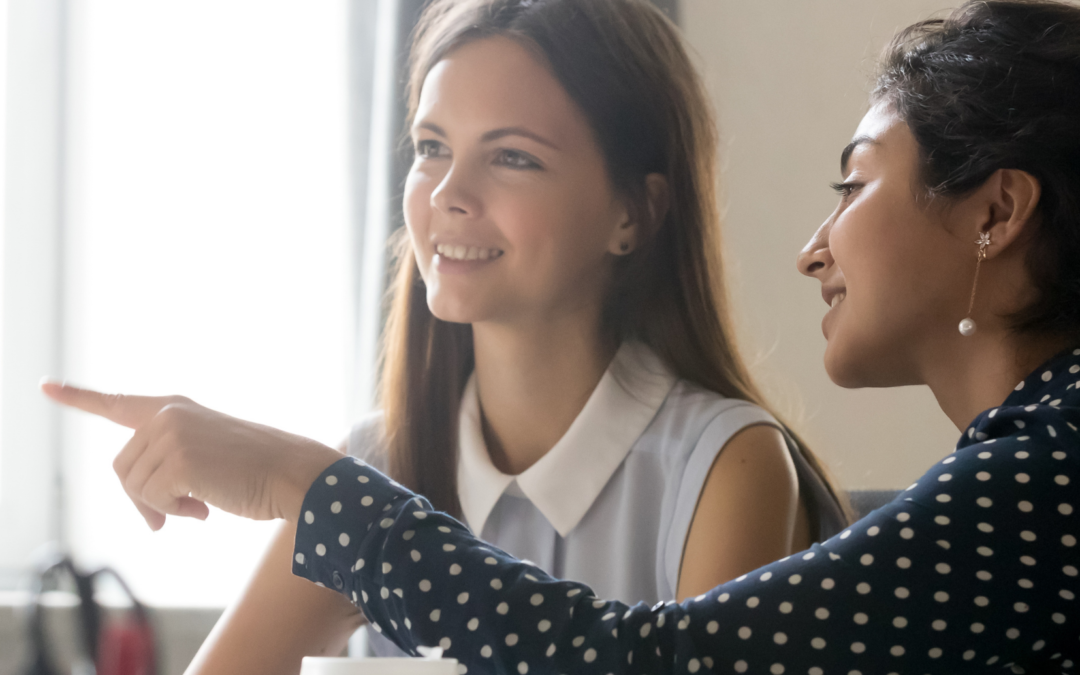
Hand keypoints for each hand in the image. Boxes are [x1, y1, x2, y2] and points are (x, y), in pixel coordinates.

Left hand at [40, 382, 342, 530]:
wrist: (292, 473)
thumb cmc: (256, 471)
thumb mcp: (205, 456)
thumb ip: (168, 466)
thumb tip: (148, 512)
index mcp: (175, 408)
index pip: (117, 403)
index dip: (77, 397)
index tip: (46, 386)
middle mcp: (169, 415)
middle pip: (123, 468)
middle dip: (144, 499)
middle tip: (173, 518)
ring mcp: (172, 435)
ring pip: (134, 487)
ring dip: (162, 508)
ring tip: (199, 508)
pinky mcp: (179, 460)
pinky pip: (152, 500)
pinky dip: (173, 513)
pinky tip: (203, 510)